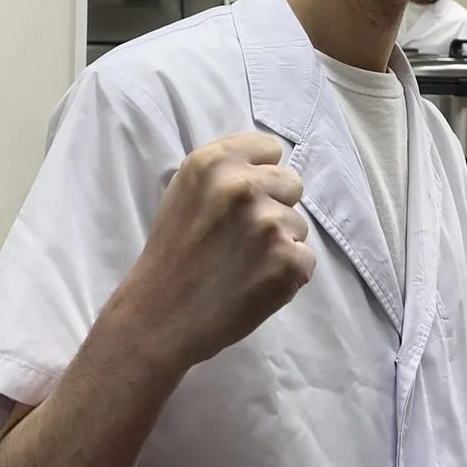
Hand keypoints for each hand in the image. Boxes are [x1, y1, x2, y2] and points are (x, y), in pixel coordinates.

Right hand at [120, 132, 312, 367]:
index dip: (260, 174)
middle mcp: (243, 186)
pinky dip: (287, 274)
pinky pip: (305, 258)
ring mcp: (269, 224)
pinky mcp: (288, 261)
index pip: (270, 148)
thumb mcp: (184, 192)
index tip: (244, 198)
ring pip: (299, 224)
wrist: (160, 317)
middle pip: (292, 183)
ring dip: (279, 243)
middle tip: (242, 236)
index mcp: (214, 162)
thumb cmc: (171, 255)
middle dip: (274, 206)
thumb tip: (266, 166)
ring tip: (242, 264)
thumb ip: (224, 172)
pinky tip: (255, 283)